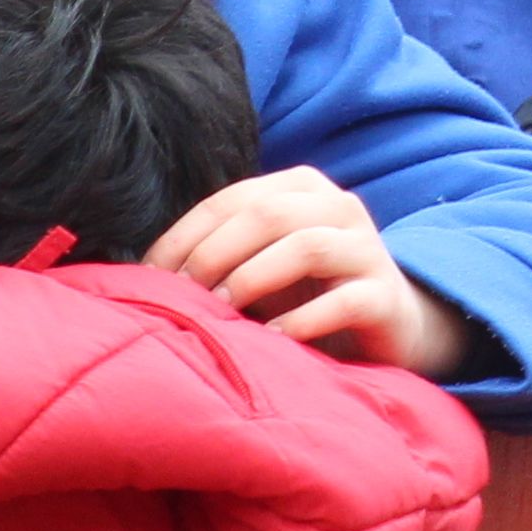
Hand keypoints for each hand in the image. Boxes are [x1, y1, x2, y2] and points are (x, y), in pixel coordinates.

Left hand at [142, 168, 478, 377]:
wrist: (391, 328)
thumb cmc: (307, 296)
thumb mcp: (260, 268)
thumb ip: (219, 259)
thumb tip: (140, 277)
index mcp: (300, 189)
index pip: (230, 200)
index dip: (184, 237)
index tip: (148, 280)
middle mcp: (337, 206)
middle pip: (267, 213)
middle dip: (214, 255)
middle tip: (183, 298)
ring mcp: (367, 248)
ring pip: (306, 245)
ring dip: (254, 278)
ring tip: (224, 312)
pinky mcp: (386, 295)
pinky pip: (344, 300)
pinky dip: (303, 320)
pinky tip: (275, 341)